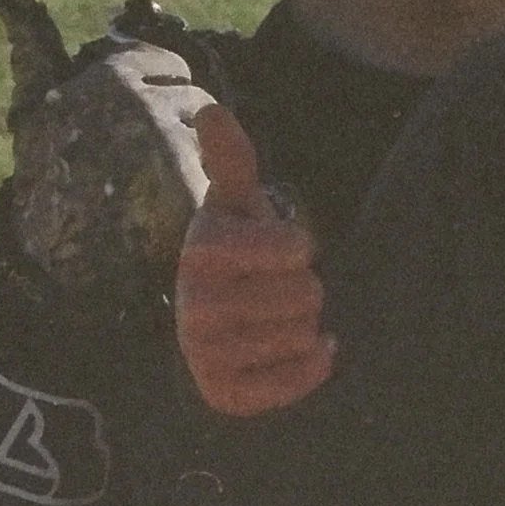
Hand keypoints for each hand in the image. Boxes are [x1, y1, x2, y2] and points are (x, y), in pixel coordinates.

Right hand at [174, 103, 333, 416]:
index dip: (298, 247)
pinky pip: (293, 382)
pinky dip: (310, 367)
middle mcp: (195, 306)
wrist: (216, 322)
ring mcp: (205, 355)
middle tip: (278, 289)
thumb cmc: (238, 253)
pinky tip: (302, 353)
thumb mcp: (237, 204)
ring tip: (279, 318)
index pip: (293, 247)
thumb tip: (212, 111)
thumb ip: (233, 159)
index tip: (281, 249)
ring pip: (302, 334)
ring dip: (305, 326)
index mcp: (201, 252)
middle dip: (305, 290)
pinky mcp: (224, 395)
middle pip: (306, 294)